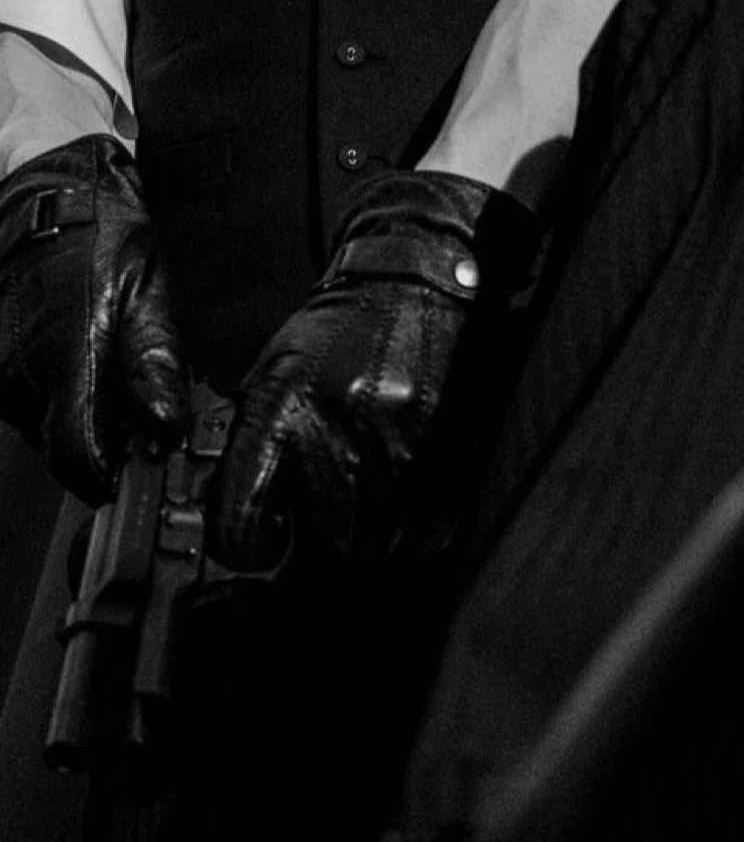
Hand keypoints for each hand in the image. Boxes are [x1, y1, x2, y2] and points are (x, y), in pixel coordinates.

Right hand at [0, 135, 189, 502]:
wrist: (46, 191)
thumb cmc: (99, 232)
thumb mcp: (149, 293)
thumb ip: (156, 366)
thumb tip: (165, 428)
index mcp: (66, 359)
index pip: (78, 458)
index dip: (111, 474)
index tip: (137, 463)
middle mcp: (19, 372)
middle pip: (63, 445)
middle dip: (101, 434)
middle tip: (132, 395)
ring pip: (43, 422)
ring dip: (77, 407)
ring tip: (100, 353)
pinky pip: (26, 396)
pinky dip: (54, 386)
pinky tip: (73, 346)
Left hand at [212, 171, 537, 569]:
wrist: (402, 291)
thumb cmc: (334, 329)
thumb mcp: (271, 370)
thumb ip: (249, 433)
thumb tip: (226, 497)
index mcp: (283, 410)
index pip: (247, 510)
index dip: (240, 542)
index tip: (245, 545)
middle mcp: (333, 432)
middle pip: (314, 541)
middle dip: (300, 550)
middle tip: (293, 539)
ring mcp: (382, 445)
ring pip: (358, 534)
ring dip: (342, 534)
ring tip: (332, 511)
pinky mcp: (419, 448)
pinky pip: (394, 510)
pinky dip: (377, 514)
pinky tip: (366, 489)